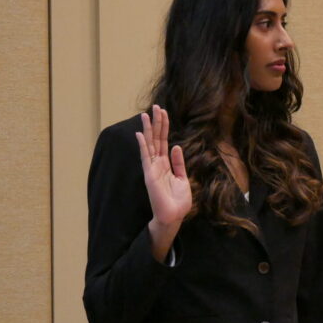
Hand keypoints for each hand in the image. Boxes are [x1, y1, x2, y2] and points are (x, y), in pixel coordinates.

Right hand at [136, 105, 190, 260]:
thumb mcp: (182, 179)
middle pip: (156, 139)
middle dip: (157, 123)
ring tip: (146, 114)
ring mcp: (152, 168)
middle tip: (156, 106)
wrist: (174, 216)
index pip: (164, 141)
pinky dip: (142, 145)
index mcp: (166, 164)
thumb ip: (179, 163)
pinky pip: (145, 157)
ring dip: (148, 129)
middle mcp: (158, 164)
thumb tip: (177, 147)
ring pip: (149, 144)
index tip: (164, 113)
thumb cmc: (178, 201)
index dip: (164, 127)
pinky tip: (139, 133)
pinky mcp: (150, 174)